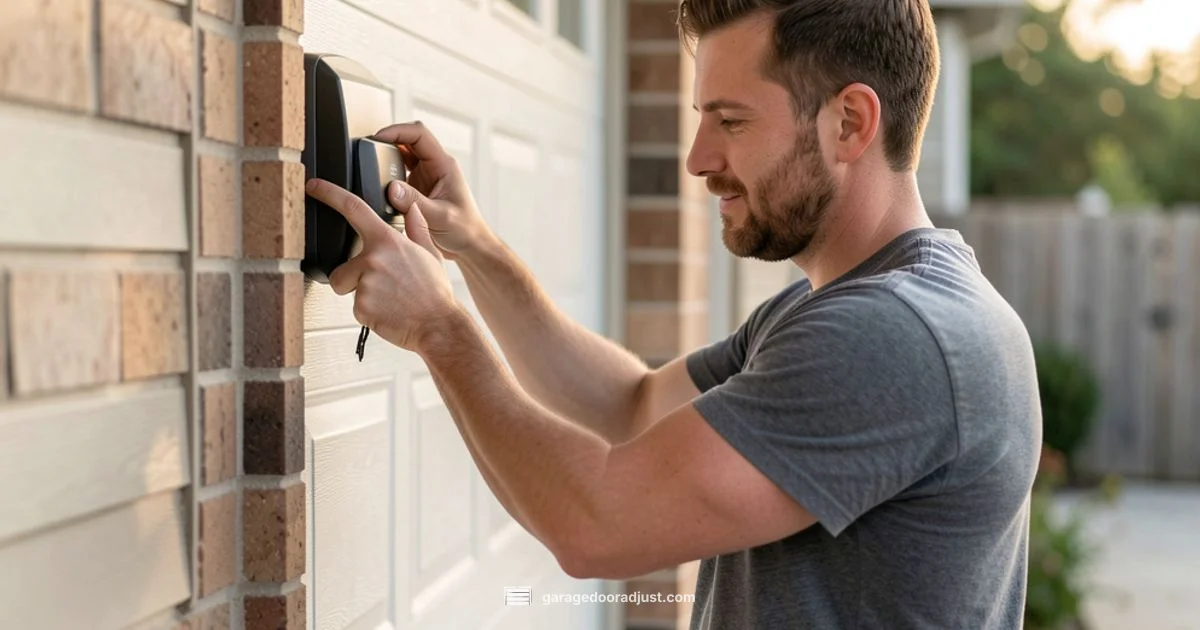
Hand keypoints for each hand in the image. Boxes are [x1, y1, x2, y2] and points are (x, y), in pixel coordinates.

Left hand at [305, 177, 459, 352]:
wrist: (438, 325)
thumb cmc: (434, 292)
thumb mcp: (430, 254)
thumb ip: (416, 229)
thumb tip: (413, 209)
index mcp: (388, 241)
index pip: (353, 208)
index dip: (329, 194)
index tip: (313, 187)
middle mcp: (373, 258)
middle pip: (342, 267)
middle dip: (354, 278)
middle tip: (385, 288)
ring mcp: (366, 283)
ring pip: (347, 288)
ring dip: (361, 295)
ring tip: (388, 300)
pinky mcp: (361, 306)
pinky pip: (355, 307)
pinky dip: (368, 312)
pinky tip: (388, 311)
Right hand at [372, 121, 494, 259]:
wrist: (469, 246)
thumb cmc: (464, 230)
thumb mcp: (440, 216)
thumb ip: (415, 202)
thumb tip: (391, 188)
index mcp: (444, 165)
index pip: (419, 134)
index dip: (397, 130)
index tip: (378, 137)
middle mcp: (435, 167)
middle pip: (408, 140)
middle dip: (388, 140)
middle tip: (369, 148)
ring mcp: (425, 176)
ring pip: (402, 155)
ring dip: (387, 156)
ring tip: (371, 163)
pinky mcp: (418, 188)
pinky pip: (399, 172)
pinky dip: (387, 173)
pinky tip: (379, 183)